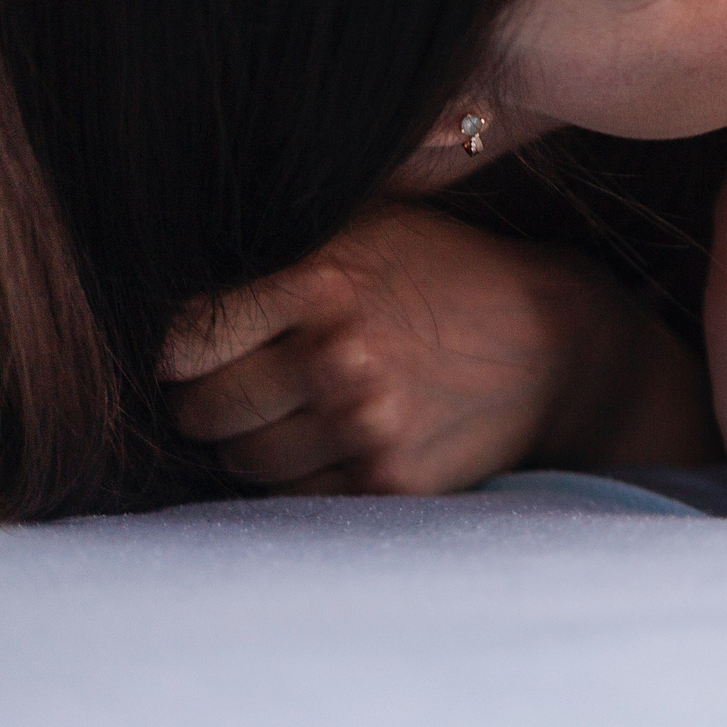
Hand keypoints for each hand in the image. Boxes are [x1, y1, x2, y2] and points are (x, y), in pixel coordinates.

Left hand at [163, 203, 705, 494]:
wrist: (555, 342)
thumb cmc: (448, 274)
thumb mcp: (373, 228)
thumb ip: (280, 249)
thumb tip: (171, 272)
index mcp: (323, 281)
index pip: (184, 340)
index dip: (181, 352)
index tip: (196, 354)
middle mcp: (339, 355)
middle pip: (201, 410)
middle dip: (209, 403)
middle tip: (240, 389)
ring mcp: (365, 424)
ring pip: (242, 461)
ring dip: (253, 444)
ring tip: (293, 415)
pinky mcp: (389, 480)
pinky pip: (296, 497)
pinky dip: (301, 477)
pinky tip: (334, 442)